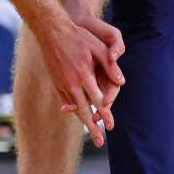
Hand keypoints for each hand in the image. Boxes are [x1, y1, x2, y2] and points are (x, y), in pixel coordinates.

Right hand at [41, 18, 123, 146]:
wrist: (51, 31)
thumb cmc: (78, 36)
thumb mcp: (97, 47)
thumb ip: (110, 66)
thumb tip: (121, 82)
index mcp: (85, 75)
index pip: (98, 100)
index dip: (105, 114)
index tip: (111, 127)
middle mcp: (72, 83)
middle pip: (84, 110)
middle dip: (93, 127)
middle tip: (101, 143)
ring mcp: (62, 83)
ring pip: (74, 107)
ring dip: (82, 121)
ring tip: (91, 133)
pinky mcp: (56, 82)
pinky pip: (65, 100)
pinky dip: (72, 109)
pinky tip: (77, 115)